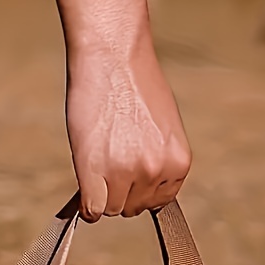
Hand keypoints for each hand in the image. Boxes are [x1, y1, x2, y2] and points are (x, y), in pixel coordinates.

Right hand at [66, 41, 191, 221]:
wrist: (112, 54)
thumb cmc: (134, 83)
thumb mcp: (162, 128)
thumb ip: (157, 160)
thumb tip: (140, 188)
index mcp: (179, 163)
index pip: (157, 202)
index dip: (139, 189)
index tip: (128, 172)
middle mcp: (156, 171)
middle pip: (132, 207)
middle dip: (120, 190)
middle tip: (109, 158)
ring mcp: (126, 173)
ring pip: (111, 208)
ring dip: (102, 191)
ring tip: (98, 156)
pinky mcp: (96, 172)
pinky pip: (93, 210)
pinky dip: (87, 203)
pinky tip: (85, 183)